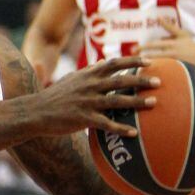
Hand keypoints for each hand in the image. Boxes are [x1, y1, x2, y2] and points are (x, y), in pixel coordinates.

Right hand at [28, 57, 158, 137]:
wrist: (36, 111)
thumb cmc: (55, 96)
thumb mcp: (71, 79)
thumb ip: (89, 71)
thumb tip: (105, 62)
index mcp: (87, 75)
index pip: (114, 63)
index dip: (133, 61)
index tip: (150, 60)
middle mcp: (89, 86)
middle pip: (120, 80)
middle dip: (141, 80)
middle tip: (159, 82)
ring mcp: (86, 102)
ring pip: (117, 100)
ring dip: (137, 102)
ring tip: (154, 103)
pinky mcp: (83, 118)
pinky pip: (106, 124)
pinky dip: (120, 128)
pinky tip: (134, 133)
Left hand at [135, 19, 194, 71]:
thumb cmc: (193, 46)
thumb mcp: (182, 35)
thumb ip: (169, 27)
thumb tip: (159, 18)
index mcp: (172, 44)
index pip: (154, 45)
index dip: (142, 47)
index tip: (132, 50)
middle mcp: (174, 53)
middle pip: (154, 56)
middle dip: (141, 58)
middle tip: (130, 60)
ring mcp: (177, 63)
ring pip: (159, 66)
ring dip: (148, 67)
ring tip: (136, 69)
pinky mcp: (180, 72)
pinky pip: (166, 74)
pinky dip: (158, 75)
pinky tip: (150, 78)